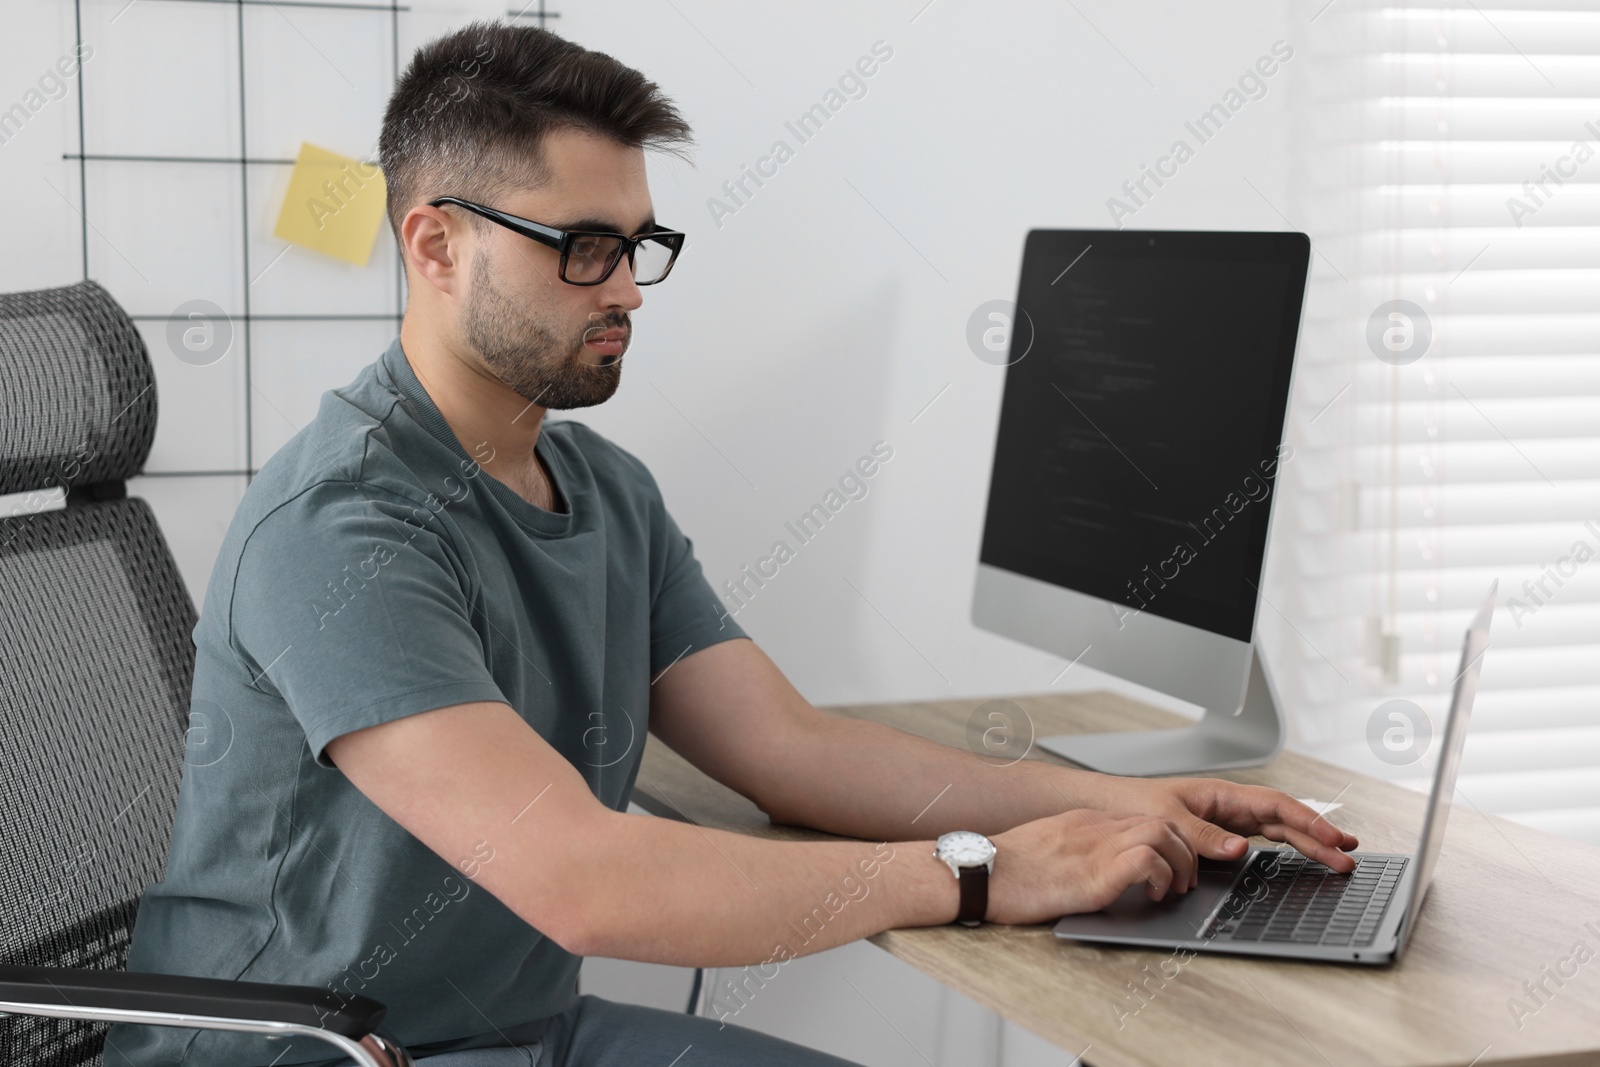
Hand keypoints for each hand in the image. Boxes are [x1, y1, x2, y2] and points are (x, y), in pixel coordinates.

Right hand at [987, 808, 1198, 922]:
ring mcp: (1095, 848)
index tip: (1173, 865)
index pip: (1143, 817)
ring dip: (1181, 863)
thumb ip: (1074, 850)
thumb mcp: (1045, 848)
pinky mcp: (1094, 875)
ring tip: (1174, 888)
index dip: (1169, 841)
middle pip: (1163, 820)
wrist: (978, 873)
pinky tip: (1153, 895)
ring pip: (1164, 833)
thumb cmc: (1003, 869)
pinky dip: (1162, 877)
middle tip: (1183, 879)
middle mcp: (1095, 828)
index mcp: (1083, 821)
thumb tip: (1091, 868)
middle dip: (1185, 850)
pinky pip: (1147, 860)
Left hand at [1076, 774, 1360, 880]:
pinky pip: (1261, 839)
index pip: (1275, 806)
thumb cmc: (1133, 805)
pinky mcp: (1220, 833)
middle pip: (1285, 819)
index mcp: (1221, 794)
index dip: (1308, 822)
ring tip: (1338, 857)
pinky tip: (1303, 855)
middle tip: (1349, 857)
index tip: (1334, 838)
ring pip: (1278, 829)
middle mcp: (1229, 804)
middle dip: (1318, 836)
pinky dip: (1285, 848)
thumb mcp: (1166, 820)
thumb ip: (1202, 836)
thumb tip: (1240, 849)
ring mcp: (1227, 818)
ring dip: (1308, 843)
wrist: (1109, 807)